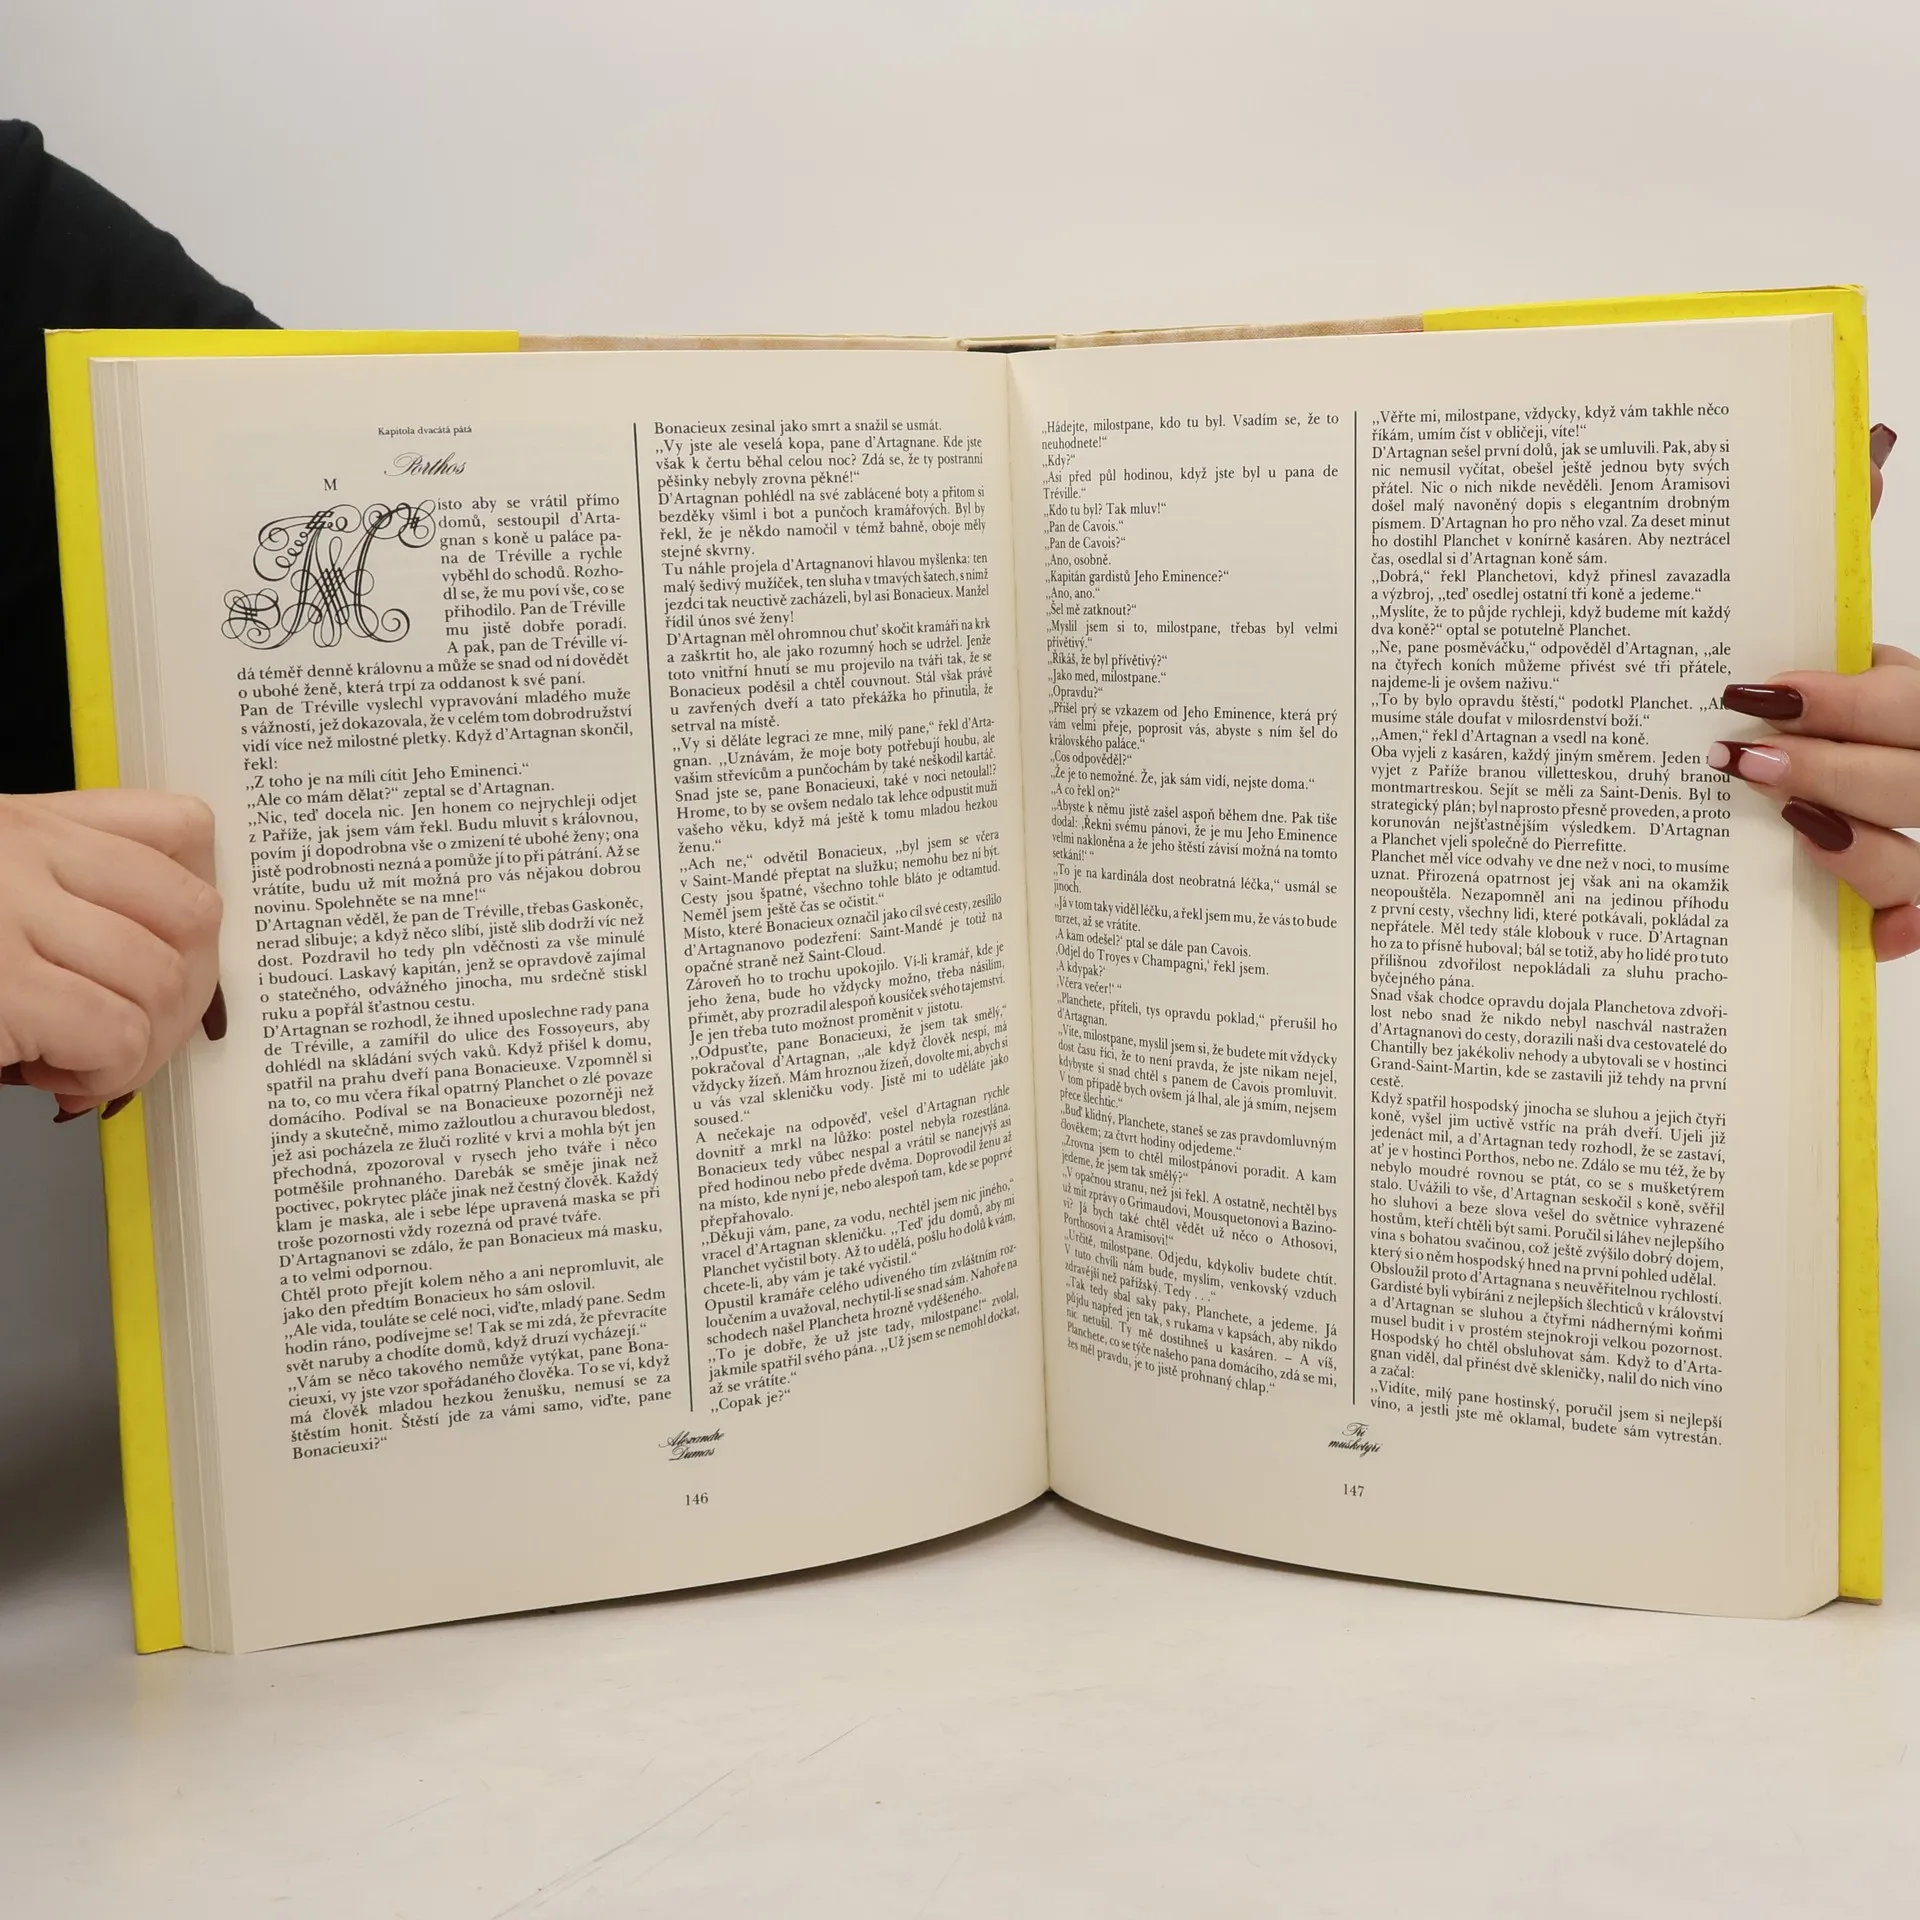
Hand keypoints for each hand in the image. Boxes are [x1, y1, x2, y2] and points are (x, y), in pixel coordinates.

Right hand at [0, 789, 223, 1117]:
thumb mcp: (0, 891)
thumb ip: (72, 895)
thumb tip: (178, 952)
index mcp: (30, 823)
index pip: (182, 828)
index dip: (193, 910)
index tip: (171, 956)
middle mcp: (24, 850)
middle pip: (195, 914)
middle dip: (187, 993)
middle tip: (136, 1032)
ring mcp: (11, 911)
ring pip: (165, 981)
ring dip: (140, 1044)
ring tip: (75, 1058)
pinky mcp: (5, 987)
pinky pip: (120, 1034)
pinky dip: (106, 1073)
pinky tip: (56, 1074)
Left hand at [1710, 424, 1919, 959]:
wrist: (1804, 761)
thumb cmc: (1813, 707)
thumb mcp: (1811, 629)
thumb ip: (1836, 543)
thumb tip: (1873, 439)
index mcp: (1911, 697)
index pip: (1906, 692)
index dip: (1845, 697)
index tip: (1755, 694)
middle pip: (1917, 767)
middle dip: (1835, 763)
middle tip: (1739, 758)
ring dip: (1857, 843)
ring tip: (1782, 823)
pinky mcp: (1911, 900)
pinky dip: (1896, 924)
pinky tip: (1863, 936)